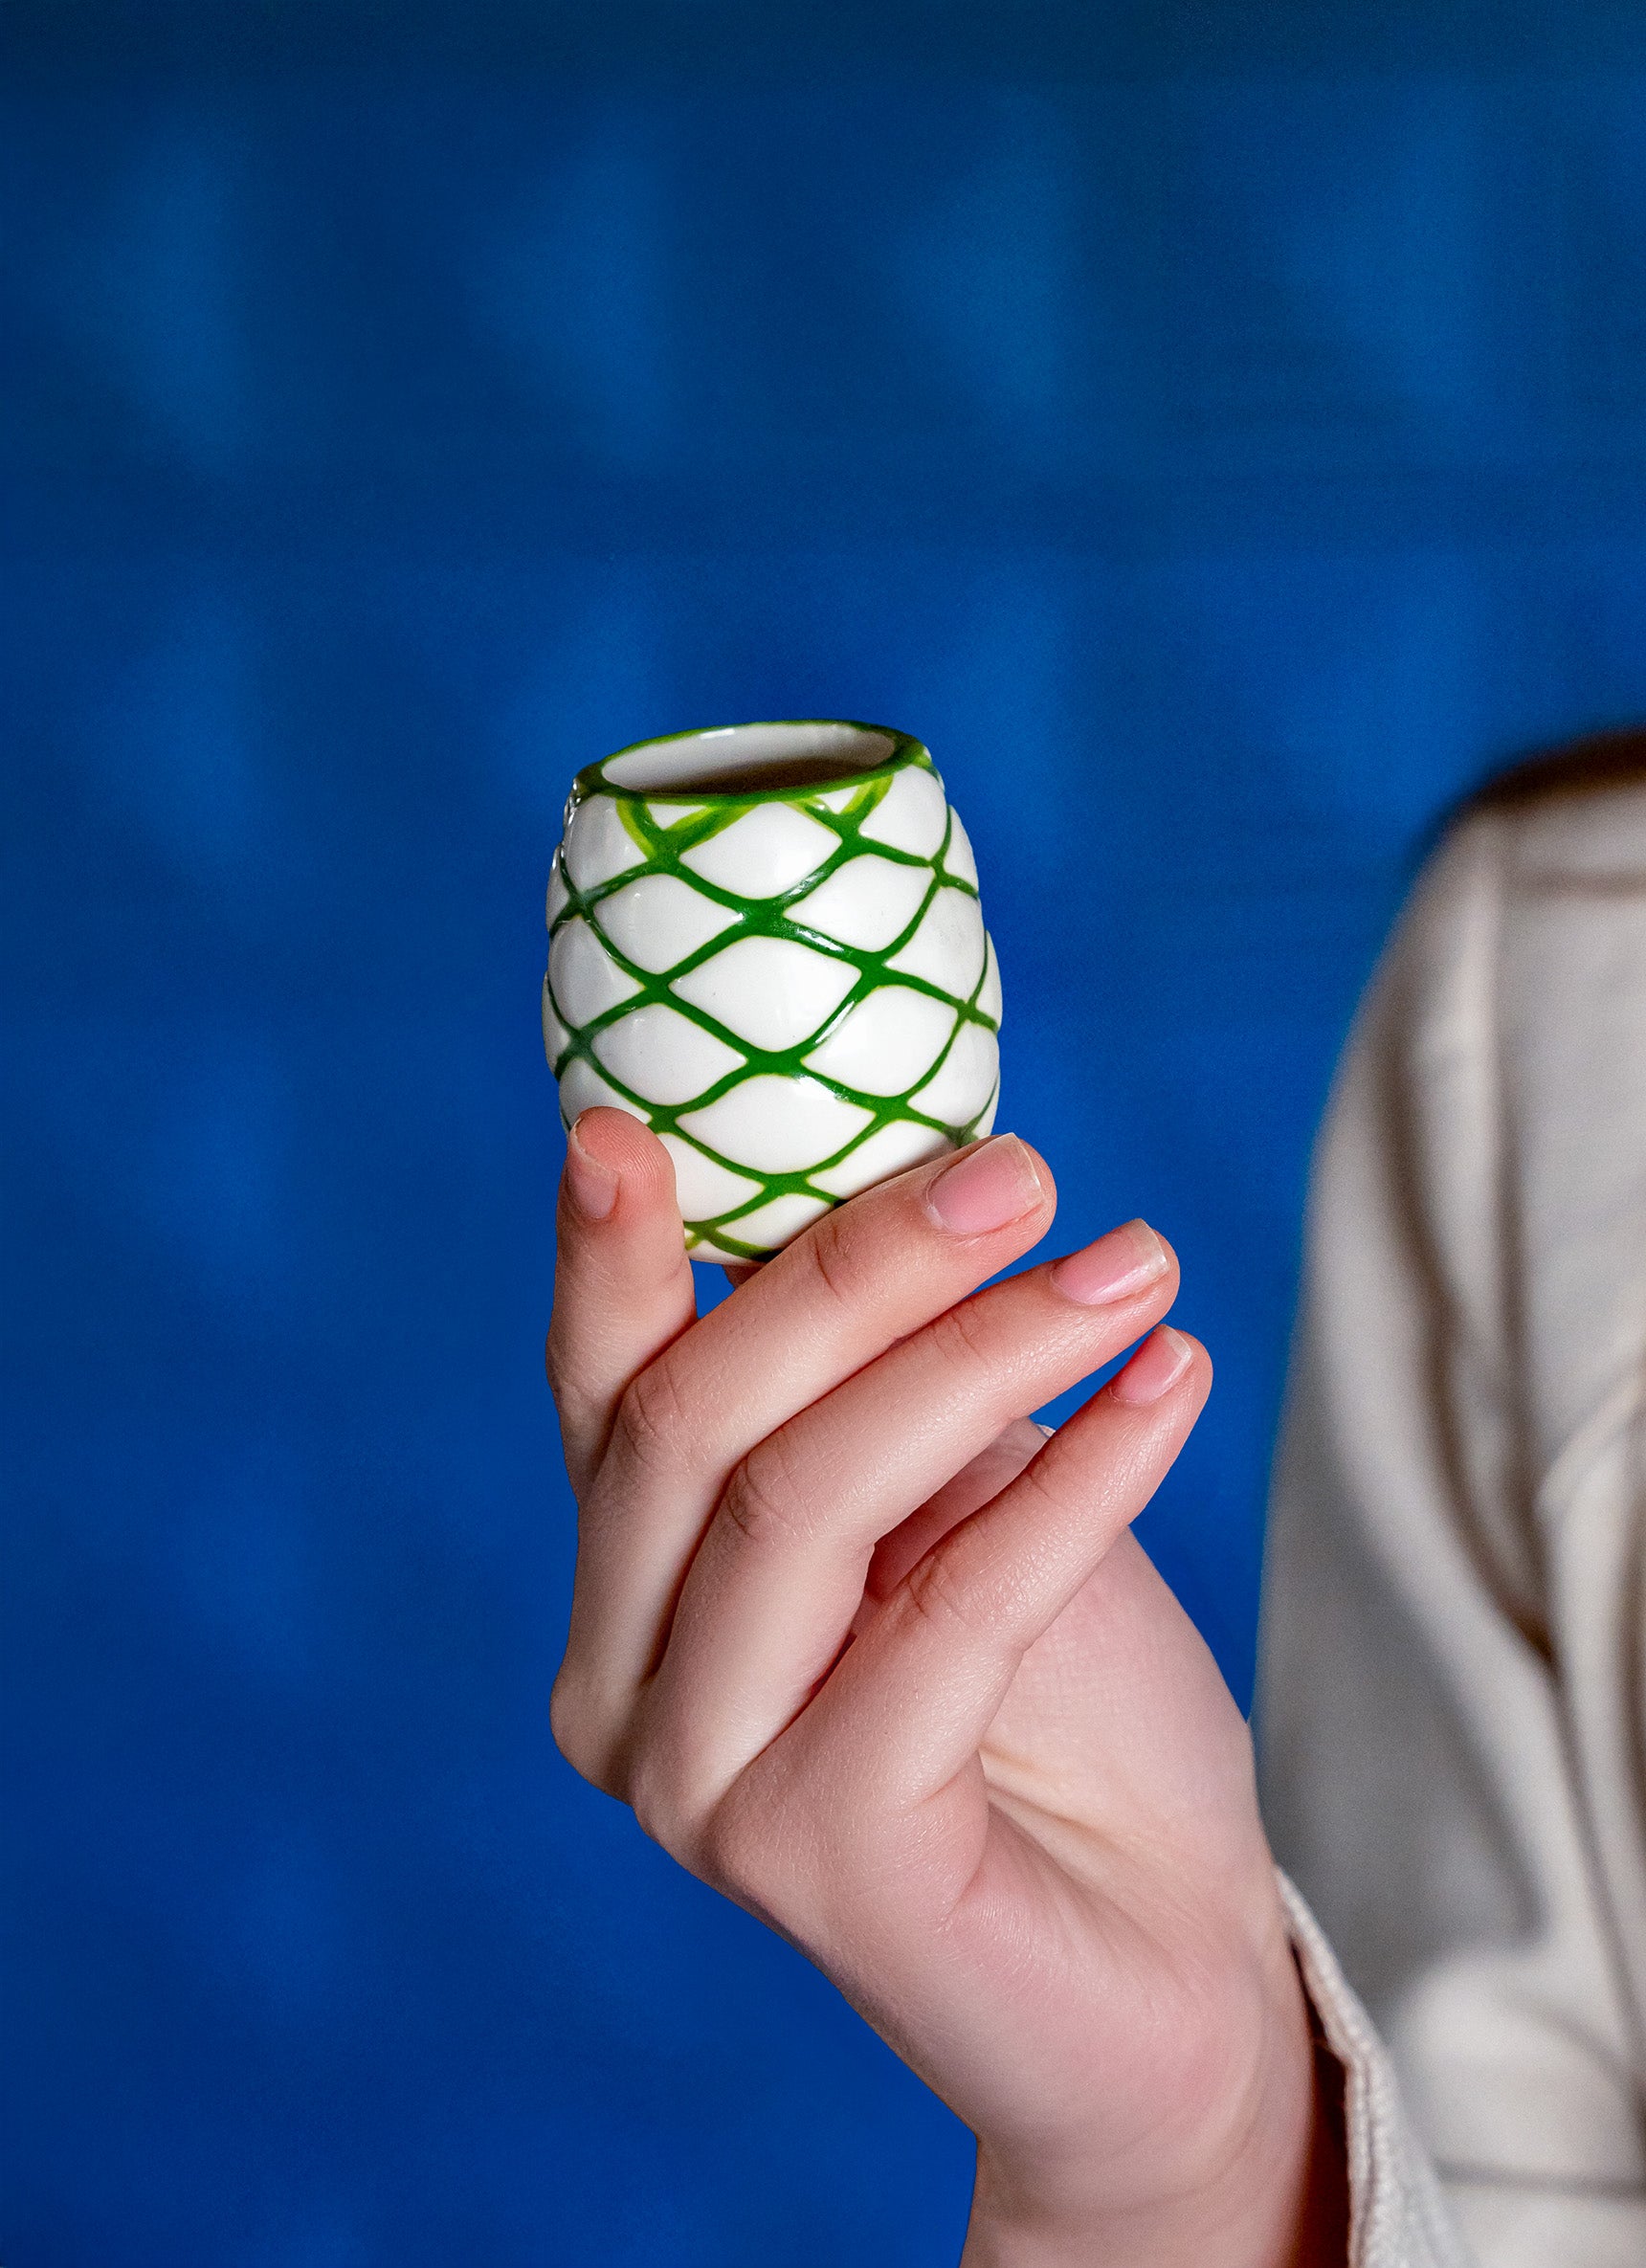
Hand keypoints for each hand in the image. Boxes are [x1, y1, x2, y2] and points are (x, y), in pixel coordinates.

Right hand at [547, 1111, 1338, 2265]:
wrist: (1164, 1967)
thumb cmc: (1056, 1716)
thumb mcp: (954, 1504)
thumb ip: (880, 1390)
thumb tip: (913, 1184)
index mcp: (629, 1596)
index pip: (600, 1397)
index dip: (609, 1254)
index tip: (632, 1122)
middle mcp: (621, 1694)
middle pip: (694, 1423)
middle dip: (862, 1270)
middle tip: (1026, 1173)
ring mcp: (700, 1788)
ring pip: (804, 1499)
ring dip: (986, 1351)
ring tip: (1135, 1265)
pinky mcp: (819, 1857)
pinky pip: (950, 1610)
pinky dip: (1076, 1478)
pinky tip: (1172, 1384)